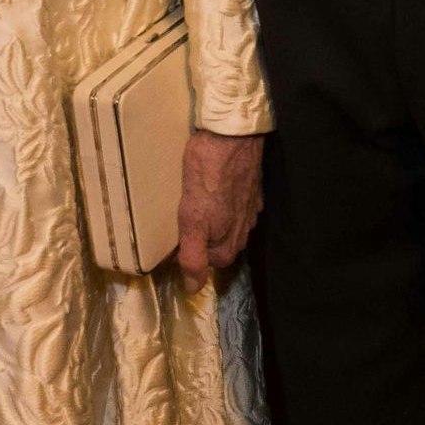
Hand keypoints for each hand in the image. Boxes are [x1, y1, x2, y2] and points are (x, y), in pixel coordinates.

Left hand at [173, 131, 261, 272]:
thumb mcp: (192, 220)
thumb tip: (193, 290)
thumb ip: (193, 256)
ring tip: (196, 206)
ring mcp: (250, 207)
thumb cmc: (207, 175)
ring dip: (215, 221)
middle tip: (181, 223)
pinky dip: (224, 203)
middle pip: (220, 245)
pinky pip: (236, 204)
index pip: (208, 264)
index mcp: (229, 241)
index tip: (172, 243)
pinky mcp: (252, 187)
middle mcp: (244, 229)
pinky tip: (214, 191)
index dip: (190, 256)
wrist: (232, 135)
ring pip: (230, 225)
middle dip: (203, 239)